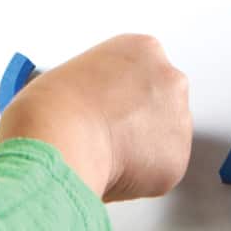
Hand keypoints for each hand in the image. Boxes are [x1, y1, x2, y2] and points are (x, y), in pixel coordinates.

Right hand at [0, 33, 191, 201]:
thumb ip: (98, 90)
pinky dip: (136, 181)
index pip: (139, 74)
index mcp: (143, 49)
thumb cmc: (52, 107)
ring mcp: (178, 118)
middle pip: (158, 104)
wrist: (60, 138)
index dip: (118, 96)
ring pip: (159, 142)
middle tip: (105, 139)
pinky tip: (110, 172)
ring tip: (100, 155)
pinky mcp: (177, 159)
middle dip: (137, 124)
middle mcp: (170, 78)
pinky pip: (157, 174)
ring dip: (136, 153)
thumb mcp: (75, 76)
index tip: (103, 111)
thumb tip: (94, 114)